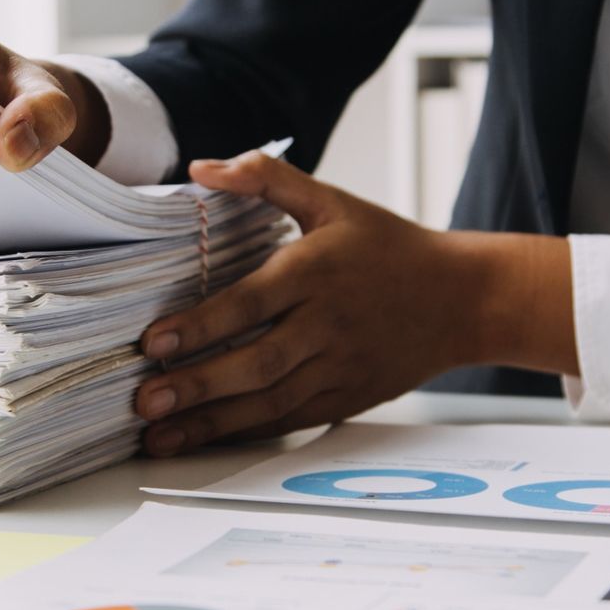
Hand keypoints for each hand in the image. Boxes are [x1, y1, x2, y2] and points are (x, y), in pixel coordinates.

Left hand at [133, 153, 578, 454]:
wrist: (464, 299)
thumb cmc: (390, 246)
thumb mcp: (332, 200)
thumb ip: (266, 179)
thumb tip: (202, 168)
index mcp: (316, 271)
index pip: (250, 303)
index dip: (200, 326)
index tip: (152, 342)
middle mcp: (326, 324)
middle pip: (257, 363)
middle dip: (197, 386)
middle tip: (145, 402)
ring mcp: (339, 367)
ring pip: (269, 403)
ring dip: (212, 422)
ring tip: (159, 438)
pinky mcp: (347, 398)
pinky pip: (291, 420)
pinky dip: (247, 433)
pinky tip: (205, 441)